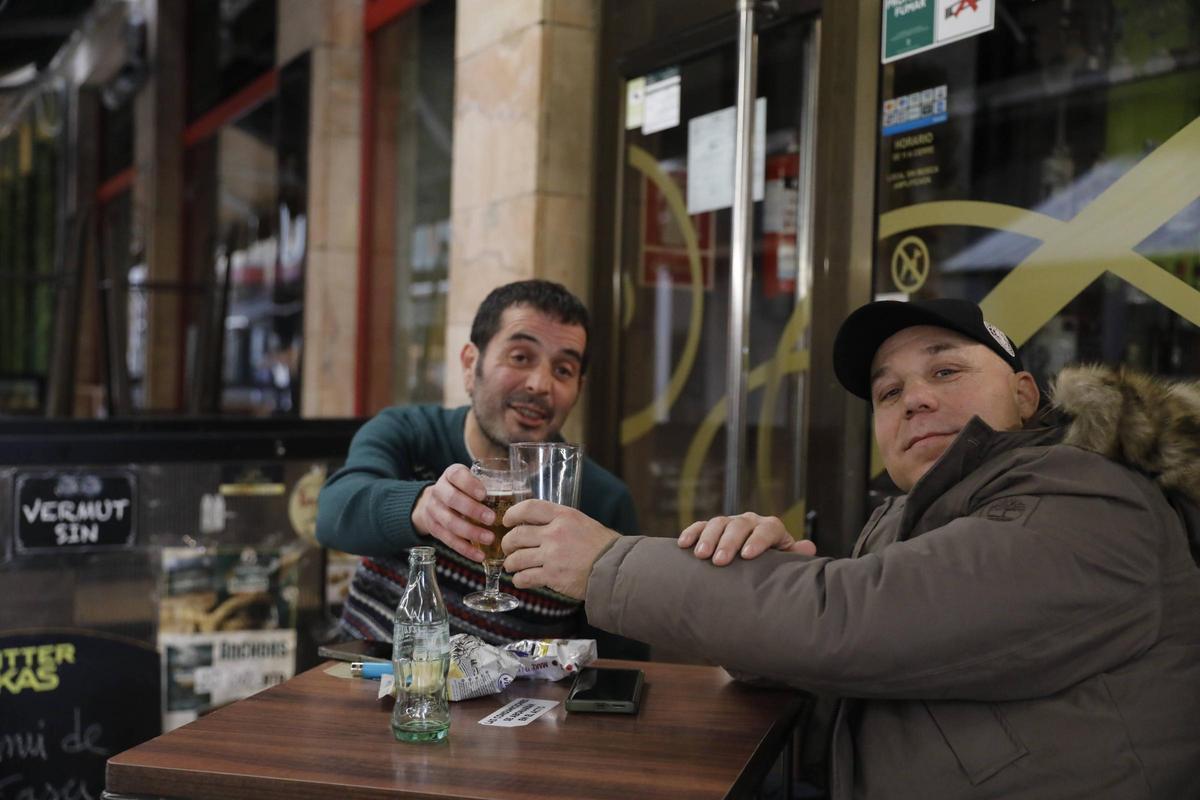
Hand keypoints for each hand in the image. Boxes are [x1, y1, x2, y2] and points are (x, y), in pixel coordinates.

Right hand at [410, 463, 495, 561]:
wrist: (434, 501)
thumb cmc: (463, 490)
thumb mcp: (471, 480)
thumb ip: (490, 483)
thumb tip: (523, 492)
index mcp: (450, 475)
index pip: (456, 475)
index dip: (469, 484)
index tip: (484, 494)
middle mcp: (439, 490)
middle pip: (452, 499)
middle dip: (472, 510)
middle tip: (492, 518)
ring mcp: (433, 510)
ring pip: (449, 522)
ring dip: (471, 532)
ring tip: (490, 538)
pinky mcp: (433, 528)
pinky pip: (448, 540)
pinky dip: (465, 549)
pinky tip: (479, 555)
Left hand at [501, 499, 618, 599]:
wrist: (616, 569)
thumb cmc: (601, 546)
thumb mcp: (581, 522)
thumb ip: (559, 521)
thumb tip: (535, 525)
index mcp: (563, 516)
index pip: (528, 508)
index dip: (512, 514)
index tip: (507, 521)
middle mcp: (554, 533)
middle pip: (516, 535)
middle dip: (507, 544)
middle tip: (508, 548)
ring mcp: (552, 556)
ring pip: (516, 559)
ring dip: (511, 564)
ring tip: (512, 566)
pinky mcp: (552, 576)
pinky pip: (525, 577)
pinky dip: (519, 580)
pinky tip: (521, 580)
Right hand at [678, 512, 815, 565]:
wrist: (754, 562)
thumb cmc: (771, 566)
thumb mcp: (784, 561)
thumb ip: (794, 555)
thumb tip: (808, 547)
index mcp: (771, 528)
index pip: (768, 528)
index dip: (758, 540)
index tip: (747, 556)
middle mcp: (750, 522)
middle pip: (739, 525)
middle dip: (728, 542)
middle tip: (719, 561)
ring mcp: (730, 523)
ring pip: (718, 523)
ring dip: (708, 538)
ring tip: (701, 556)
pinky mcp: (712, 528)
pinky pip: (700, 526)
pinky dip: (692, 533)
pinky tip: (684, 545)